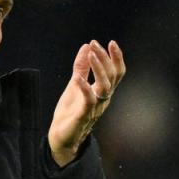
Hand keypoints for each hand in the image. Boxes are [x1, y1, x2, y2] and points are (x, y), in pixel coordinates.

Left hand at [48, 40, 125, 166]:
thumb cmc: (70, 111)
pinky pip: (89, 101)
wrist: (62, 136)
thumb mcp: (75, 85)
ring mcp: (95, 107)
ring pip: (105, 86)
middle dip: (105, 58)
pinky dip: (85, 88)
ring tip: (91, 55)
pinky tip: (79, 78)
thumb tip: (85, 47)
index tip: (110, 42)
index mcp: (102, 91)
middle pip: (112, 76)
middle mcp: (103, 98)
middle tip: (95, 44)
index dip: (116, 57)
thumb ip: (81, 67)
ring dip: (98, 69)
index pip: (116, 72)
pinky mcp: (83, 116)